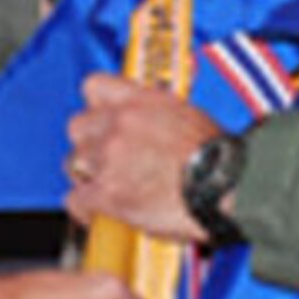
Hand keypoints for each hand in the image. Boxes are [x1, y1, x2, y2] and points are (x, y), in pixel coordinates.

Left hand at [64, 73, 220, 241]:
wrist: (225, 187)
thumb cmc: (218, 158)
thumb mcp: (188, 115)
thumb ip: (157, 113)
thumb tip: (148, 121)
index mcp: (141, 100)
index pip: (94, 86)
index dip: (95, 105)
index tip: (101, 117)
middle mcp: (120, 123)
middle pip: (77, 126)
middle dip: (88, 142)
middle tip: (103, 157)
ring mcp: (110, 157)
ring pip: (73, 162)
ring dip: (87, 175)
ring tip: (104, 185)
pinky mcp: (107, 193)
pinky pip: (76, 199)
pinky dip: (85, 209)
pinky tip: (98, 213)